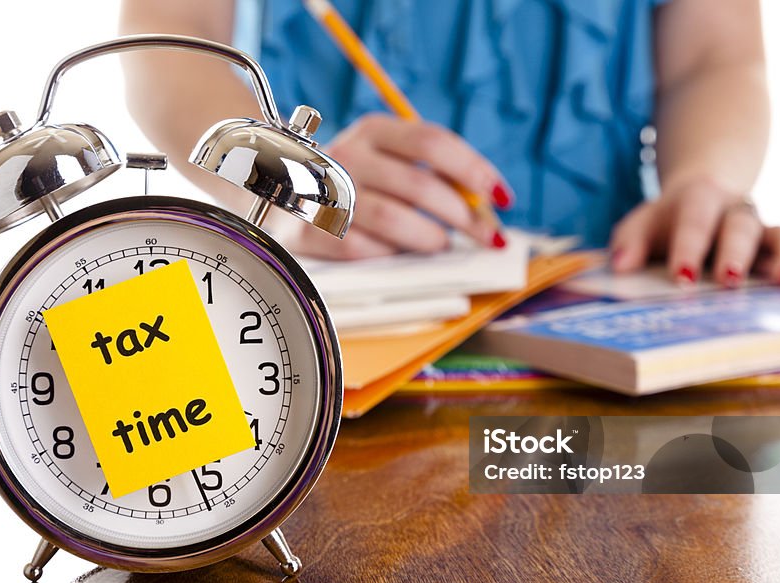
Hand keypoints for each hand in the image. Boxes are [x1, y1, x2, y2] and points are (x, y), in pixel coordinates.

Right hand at [279, 113, 512, 259]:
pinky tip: (400, 255)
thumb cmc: (353, 184)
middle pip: (419, 184)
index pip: (434, 142)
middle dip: (463, 216)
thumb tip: (486, 206)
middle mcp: (347, 154)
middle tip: (485, 236)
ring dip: (429, 238)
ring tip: (441, 245)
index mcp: (373, 130)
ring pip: (393, 219)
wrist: (277, 195)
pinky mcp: (309, 228)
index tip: (502, 198)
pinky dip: (391, 254)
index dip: (475, 170)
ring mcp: (324, 191)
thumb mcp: (388, 163)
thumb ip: (431, 175)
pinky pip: (362, 248)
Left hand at [609, 176, 779, 285]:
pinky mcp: (778, 249)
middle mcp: (736, 212)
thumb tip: (620, 266)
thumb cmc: (664, 222)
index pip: (694, 220)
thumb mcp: (640, 225)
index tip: (681, 277)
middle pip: (741, 227)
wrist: (700, 197)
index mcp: (698, 200)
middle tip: (728, 281)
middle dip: (735, 254)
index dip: (689, 247)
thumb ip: (627, 242)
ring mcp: (762, 230)